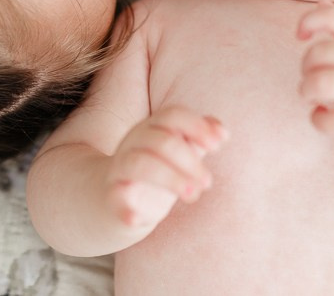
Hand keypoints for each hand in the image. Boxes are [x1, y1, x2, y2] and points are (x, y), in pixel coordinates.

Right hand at [104, 106, 226, 230]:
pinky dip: (125, 207)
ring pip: (139, 163)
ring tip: (192, 195)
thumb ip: (198, 138)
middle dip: (189, 161)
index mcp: (152, 128)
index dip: (196, 126)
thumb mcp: (177, 151)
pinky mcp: (111, 196)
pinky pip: (115, 196)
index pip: (172, 116)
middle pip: (161, 141)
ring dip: (170, 178)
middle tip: (207, 183)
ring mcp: (120, 168)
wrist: (111, 196)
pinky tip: (137, 218)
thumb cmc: (154, 170)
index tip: (217, 146)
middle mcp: (133, 142)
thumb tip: (222, 132)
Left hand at [296, 1, 333, 140]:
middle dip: (304, 67)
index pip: (332, 17)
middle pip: (317, 54)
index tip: (300, 36)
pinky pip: (330, 120)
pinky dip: (318, 119)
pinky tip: (324, 115)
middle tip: (311, 77)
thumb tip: (321, 1)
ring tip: (312, 96)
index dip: (308, 22)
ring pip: (320, 84)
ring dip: (307, 91)